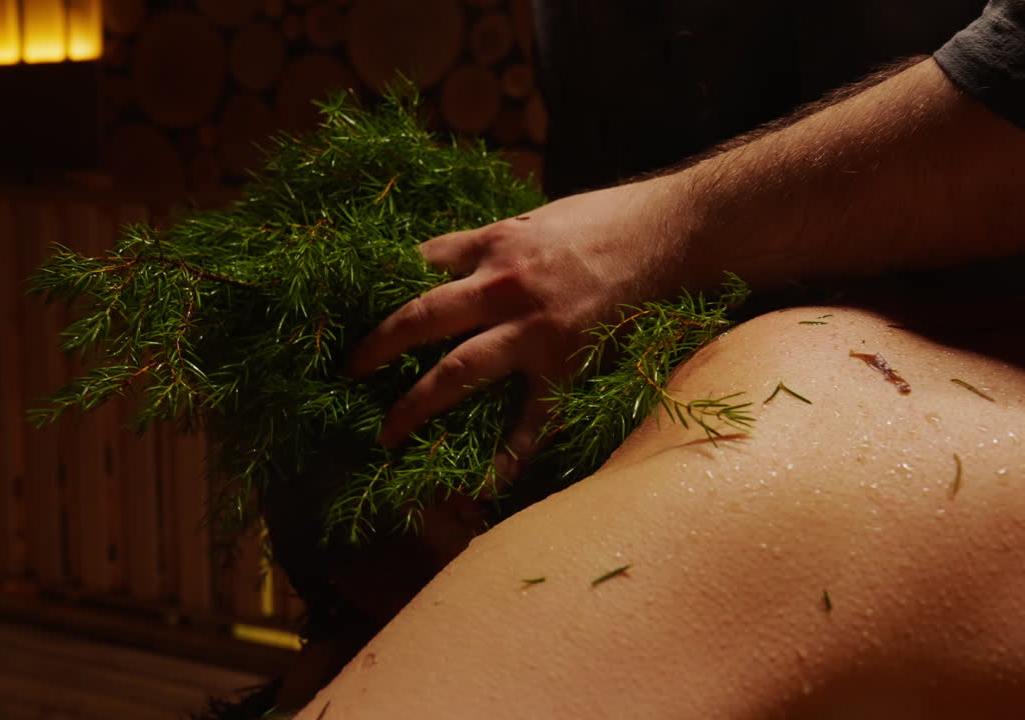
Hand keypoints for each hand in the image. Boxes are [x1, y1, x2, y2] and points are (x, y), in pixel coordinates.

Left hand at [348, 175, 697, 477]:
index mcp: (494, 245)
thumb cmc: (606, 219)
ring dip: (415, 404)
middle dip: (378, 347)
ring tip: (387, 433)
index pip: (420, 266)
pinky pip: (532, 421)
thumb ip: (491, 243)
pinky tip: (482, 485)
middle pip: (422, 319)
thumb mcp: (536, 216)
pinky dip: (508, 456)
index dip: (384, 287)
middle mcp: (504, 287)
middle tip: (349, 371)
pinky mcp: (569, 366)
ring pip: (458, 371)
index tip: (358, 308)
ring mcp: (535, 331)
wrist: (675, 230)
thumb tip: (448, 262)